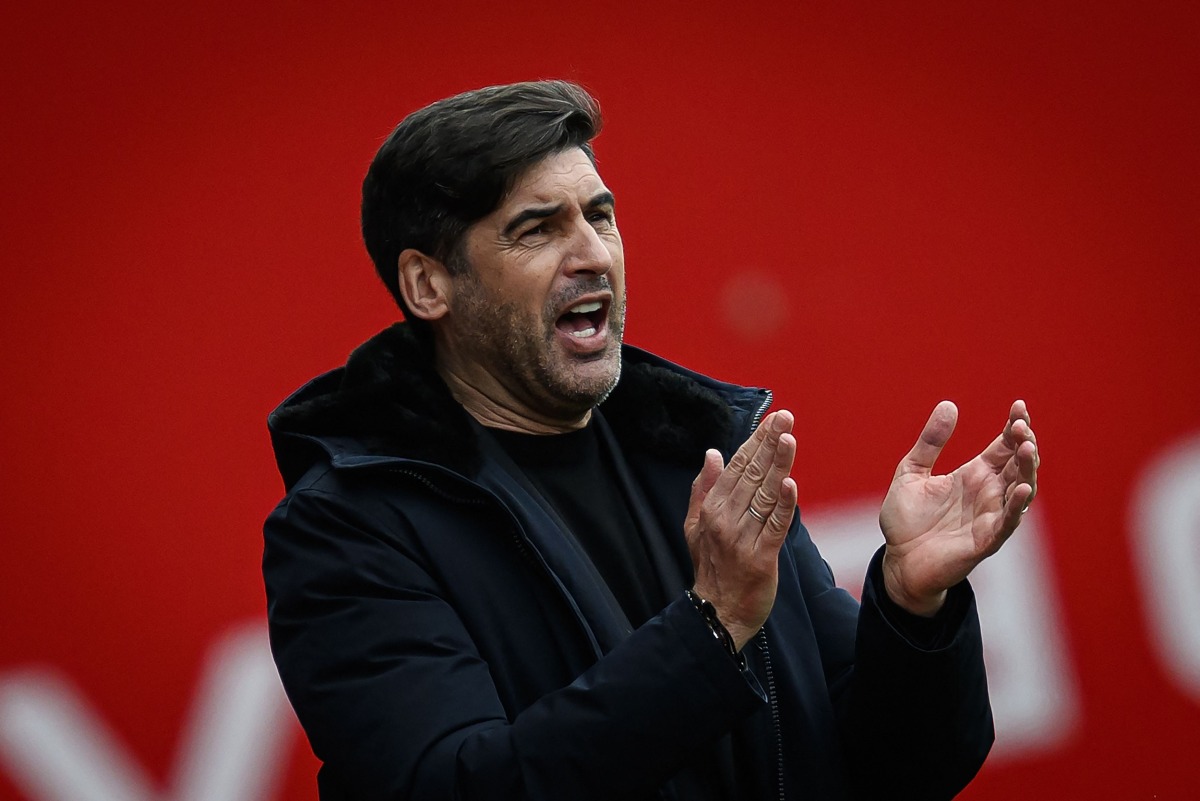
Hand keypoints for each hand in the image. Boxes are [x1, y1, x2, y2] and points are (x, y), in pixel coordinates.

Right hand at [684, 410, 797, 649]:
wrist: (717, 614)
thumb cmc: (710, 568)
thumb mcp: (694, 526)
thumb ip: (703, 489)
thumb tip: (713, 454)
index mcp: (712, 509)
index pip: (736, 467)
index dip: (755, 441)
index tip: (772, 419)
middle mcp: (725, 520)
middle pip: (751, 474)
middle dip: (769, 443)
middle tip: (785, 417)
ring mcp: (742, 539)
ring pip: (764, 495)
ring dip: (779, 465)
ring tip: (789, 438)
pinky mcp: (761, 558)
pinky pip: (775, 526)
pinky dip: (784, 505)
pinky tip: (792, 484)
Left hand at [879, 400, 1039, 615]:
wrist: (898, 561)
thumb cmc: (906, 520)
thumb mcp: (911, 472)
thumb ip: (930, 442)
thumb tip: (949, 405)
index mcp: (974, 475)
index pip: (1003, 446)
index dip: (1014, 427)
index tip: (1019, 407)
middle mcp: (988, 493)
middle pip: (1018, 464)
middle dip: (1025, 444)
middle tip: (1022, 426)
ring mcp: (990, 516)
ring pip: (1021, 490)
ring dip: (1027, 470)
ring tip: (1028, 448)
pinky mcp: (985, 540)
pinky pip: (1007, 522)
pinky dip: (1017, 506)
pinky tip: (1023, 489)